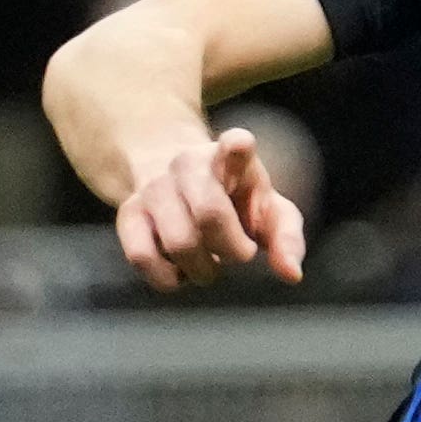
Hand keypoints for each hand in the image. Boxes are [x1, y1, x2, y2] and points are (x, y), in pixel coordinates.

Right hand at [113, 126, 305, 292]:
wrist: (175, 176)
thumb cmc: (235, 198)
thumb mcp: (269, 209)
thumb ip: (286, 238)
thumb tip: (292, 274)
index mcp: (232, 155)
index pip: (235, 143)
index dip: (236, 146)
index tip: (237, 144)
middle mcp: (189, 163)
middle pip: (209, 213)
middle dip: (232, 250)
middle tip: (238, 254)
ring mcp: (155, 185)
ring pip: (179, 242)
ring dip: (203, 269)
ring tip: (211, 264)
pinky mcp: (128, 211)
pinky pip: (141, 257)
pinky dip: (167, 278)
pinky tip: (180, 270)